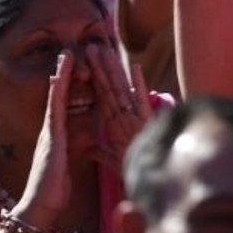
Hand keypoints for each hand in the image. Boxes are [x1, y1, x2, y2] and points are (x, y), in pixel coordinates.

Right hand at [14, 50, 76, 228]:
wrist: (41, 205)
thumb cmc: (56, 187)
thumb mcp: (73, 162)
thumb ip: (80, 147)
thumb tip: (92, 140)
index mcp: (60, 134)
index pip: (68, 103)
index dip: (73, 84)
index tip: (78, 65)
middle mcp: (53, 128)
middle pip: (62, 95)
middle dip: (66, 73)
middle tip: (72, 49)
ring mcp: (50, 131)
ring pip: (57, 97)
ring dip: (62, 75)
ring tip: (67, 53)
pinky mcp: (51, 137)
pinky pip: (55, 109)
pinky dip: (58, 92)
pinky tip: (60, 77)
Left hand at [85, 42, 150, 173]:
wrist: (148, 184)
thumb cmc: (132, 172)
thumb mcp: (110, 160)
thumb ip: (100, 152)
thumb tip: (88, 149)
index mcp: (116, 123)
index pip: (102, 96)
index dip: (93, 79)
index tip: (84, 62)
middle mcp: (126, 116)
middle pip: (110, 87)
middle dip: (100, 67)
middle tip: (91, 47)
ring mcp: (136, 117)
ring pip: (123, 89)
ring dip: (115, 69)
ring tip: (105, 51)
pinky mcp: (146, 123)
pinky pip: (141, 102)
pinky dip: (139, 85)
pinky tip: (135, 68)